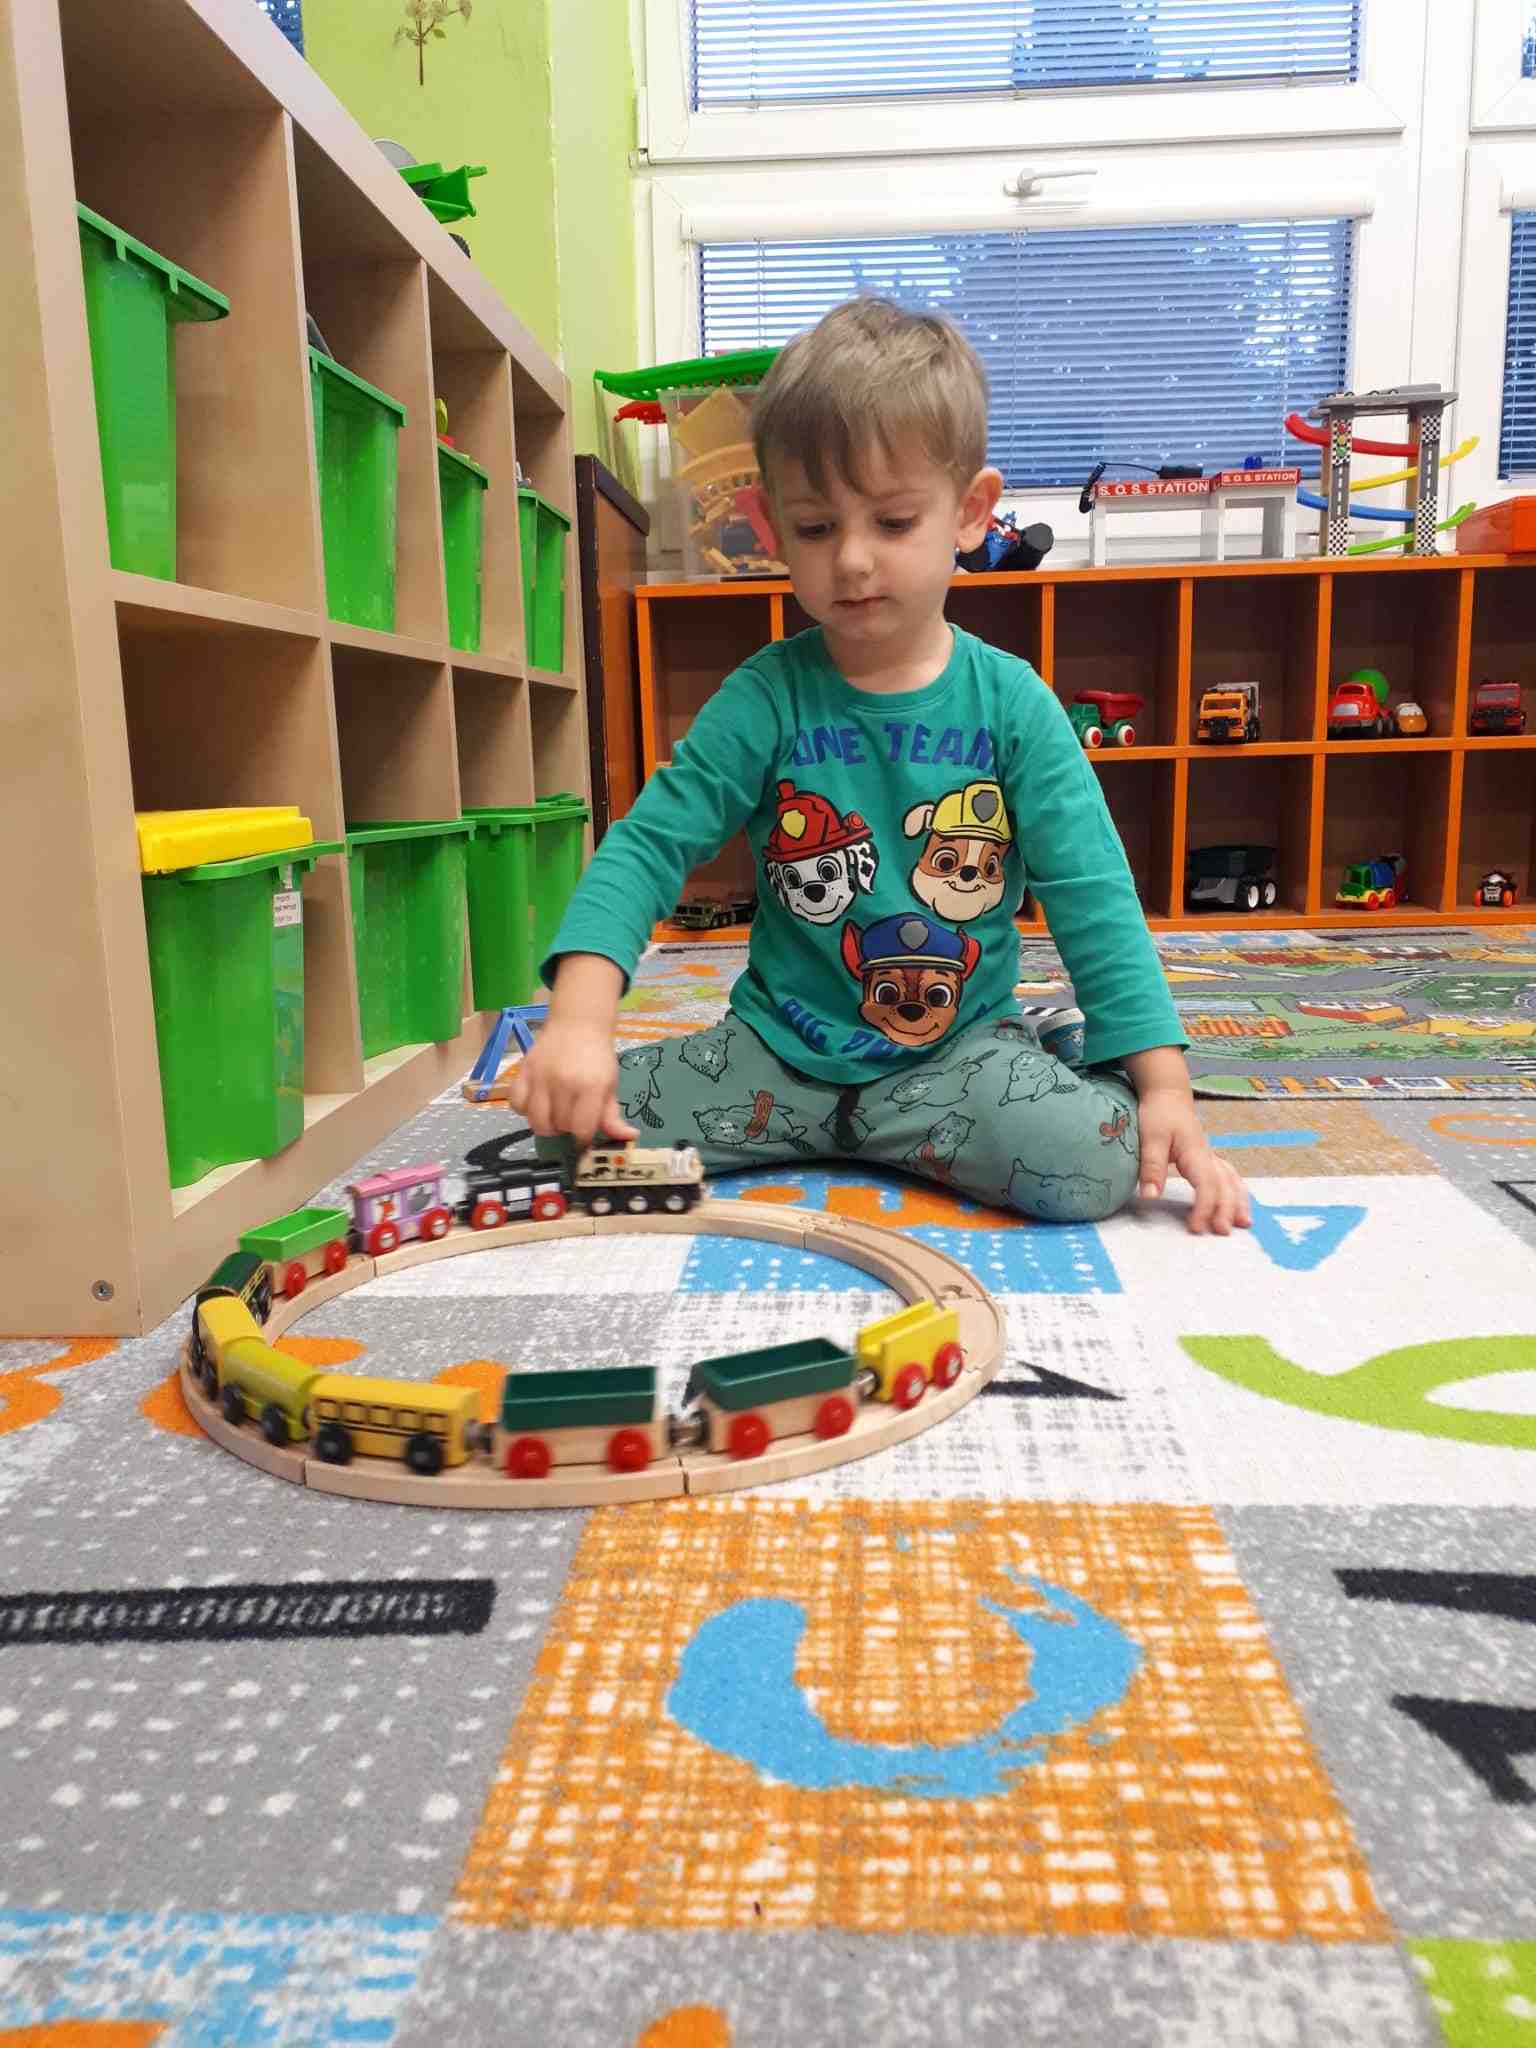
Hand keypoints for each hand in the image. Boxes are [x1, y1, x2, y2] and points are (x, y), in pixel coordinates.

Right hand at [503, 1022, 637, 1150]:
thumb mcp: (610, 1086)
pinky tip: (537, 1103)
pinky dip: (524, 1110)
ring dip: (546, 1124)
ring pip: (536, 1120)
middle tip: (571, 1118)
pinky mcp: (523, 1071)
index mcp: (591, 1087)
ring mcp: (541, 1077)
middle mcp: (564, 1083)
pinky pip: (516, 1103)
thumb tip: (628, 1137)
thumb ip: (613, 1116)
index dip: (583, 1139)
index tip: (583, 1137)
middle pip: (559, 1126)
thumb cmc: (597, 1058)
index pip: (582, 1129)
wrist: (578, 1024)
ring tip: (554, 1114)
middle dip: (566, 1129)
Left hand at [1135, 1085, 1250, 1235]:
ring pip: (1232, 1180)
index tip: (1196, 1228)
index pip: (1206, 1185)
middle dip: (1226, 1210)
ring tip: (1245, 1223)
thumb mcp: (1150, 1138)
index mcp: (1195, 1153)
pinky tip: (1239, 1204)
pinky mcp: (1208, 1158)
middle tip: (1222, 1232)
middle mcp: (1208, 1156)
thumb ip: (1151, 1167)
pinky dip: (1237, 1191)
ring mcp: (1211, 1156)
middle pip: (1224, 1186)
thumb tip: (1150, 1196)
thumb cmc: (1158, 1114)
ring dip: (1239, 1202)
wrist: (1167, 1095)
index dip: (1204, 1208)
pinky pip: (1229, 1176)